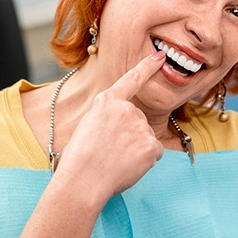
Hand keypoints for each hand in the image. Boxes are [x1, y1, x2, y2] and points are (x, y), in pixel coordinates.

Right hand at [52, 51, 165, 202]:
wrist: (82, 181)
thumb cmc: (78, 159)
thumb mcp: (87, 126)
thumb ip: (107, 119)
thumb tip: (119, 130)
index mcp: (107, 101)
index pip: (132, 79)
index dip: (147, 66)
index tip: (160, 57)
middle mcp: (126, 109)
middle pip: (137, 120)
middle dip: (129, 135)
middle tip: (109, 151)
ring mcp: (140, 126)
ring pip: (145, 137)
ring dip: (135, 149)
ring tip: (115, 160)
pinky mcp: (151, 144)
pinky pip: (154, 152)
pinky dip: (145, 161)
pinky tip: (127, 166)